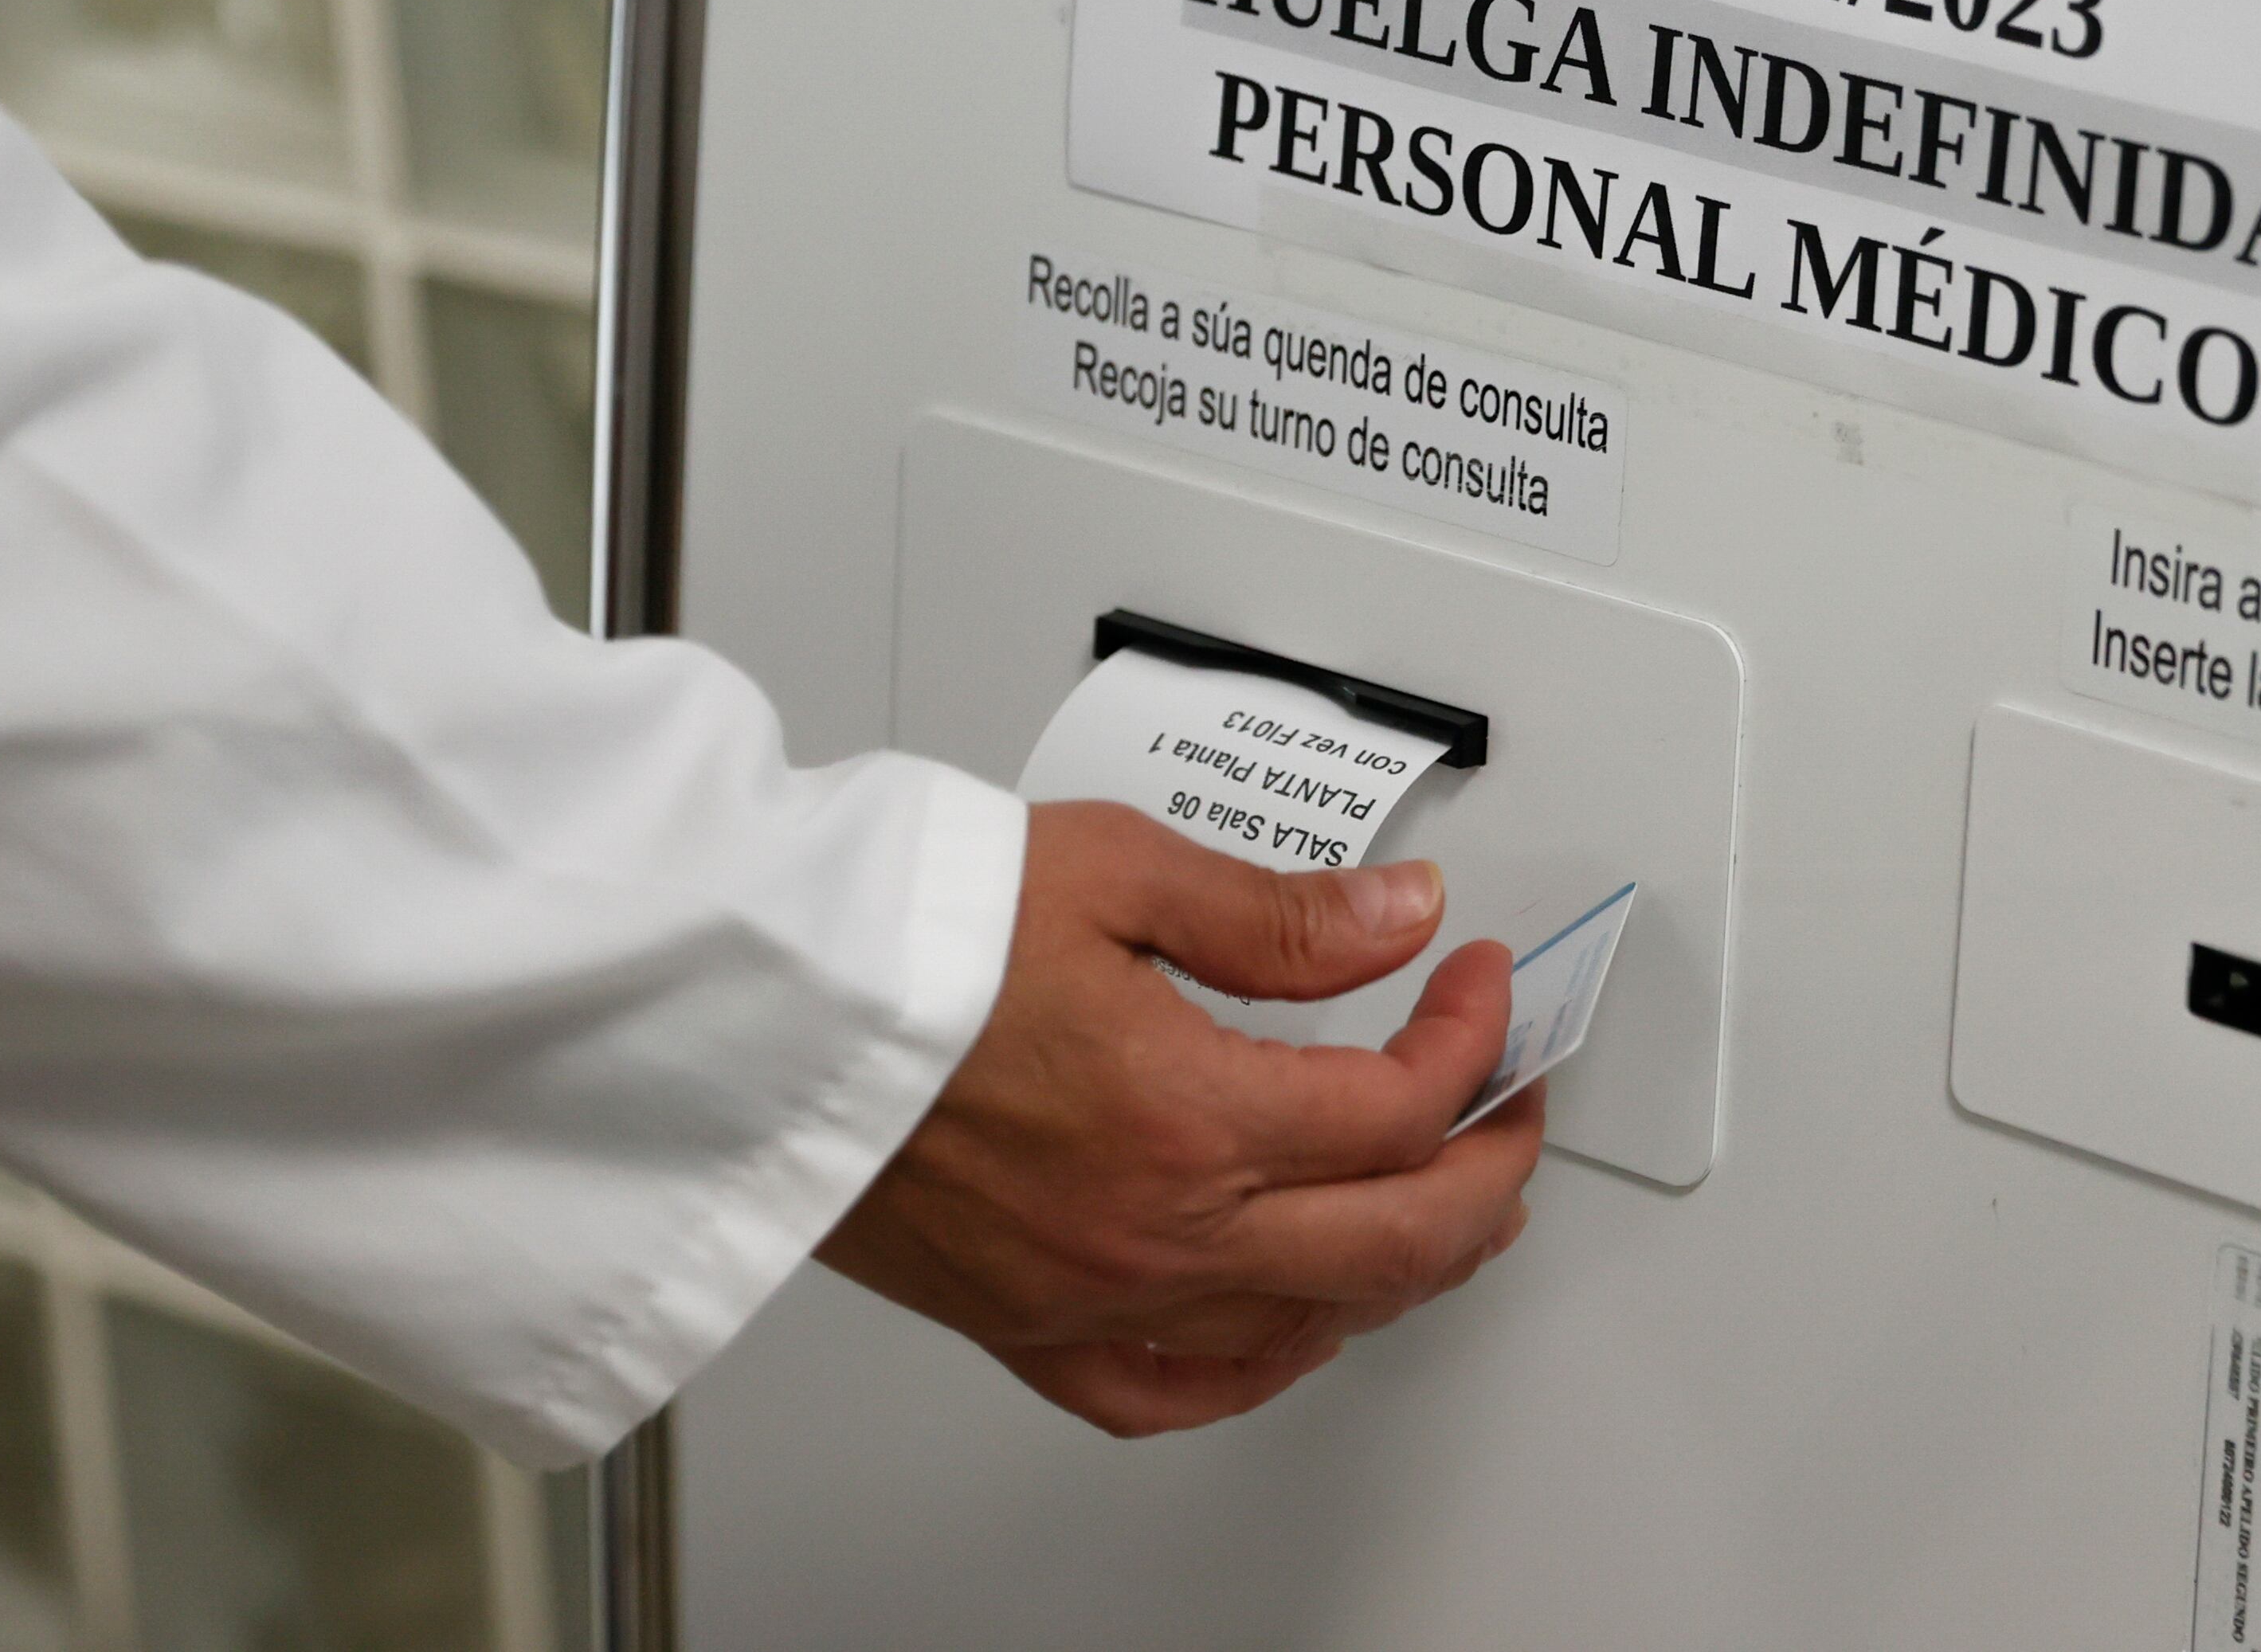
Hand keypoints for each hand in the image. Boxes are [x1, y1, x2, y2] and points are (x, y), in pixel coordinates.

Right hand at [816, 800, 1544, 1436]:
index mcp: (1186, 1113)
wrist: (751, 1006)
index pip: (1401, 1105)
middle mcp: (1153, 1227)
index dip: (1470, 1037)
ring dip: (1409, 1264)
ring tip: (1445, 1203)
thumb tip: (1398, 919)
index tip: (1471, 980)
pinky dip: (1261, 1366)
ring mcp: (1091, 1291)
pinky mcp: (1022, 1322)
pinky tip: (1291, 1329)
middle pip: (1398, 1239)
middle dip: (1490, 1166)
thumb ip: (1275, 914)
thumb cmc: (898, 935)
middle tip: (1508, 1099)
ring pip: (1311, 1324)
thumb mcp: (1111, 870)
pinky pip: (1172, 1390)